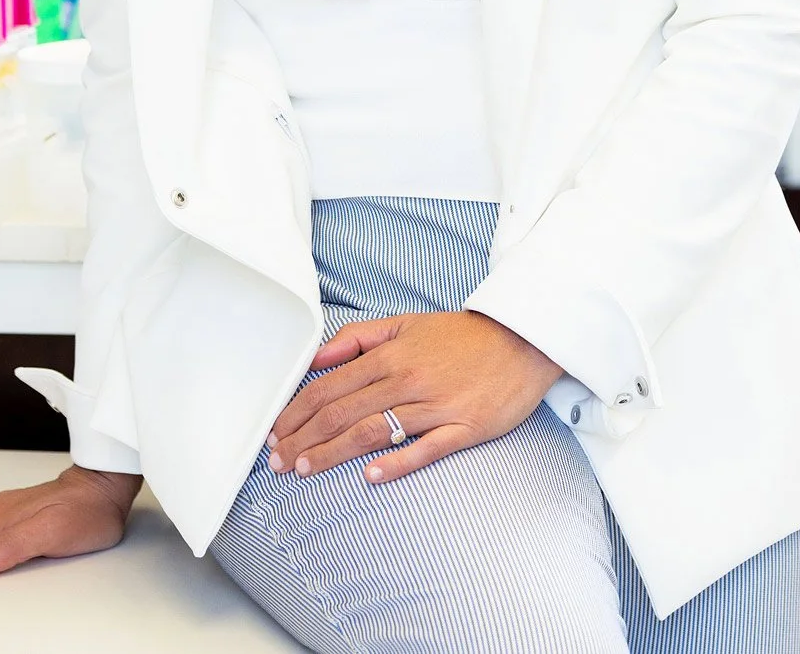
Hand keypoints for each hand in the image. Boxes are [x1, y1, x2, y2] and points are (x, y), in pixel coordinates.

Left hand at [268, 310, 561, 486]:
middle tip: (276, 462)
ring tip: (304, 471)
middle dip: (303, 439)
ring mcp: (437, 405)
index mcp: (391, 355)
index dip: (296, 413)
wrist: (523, 339)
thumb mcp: (407, 323)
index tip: (275, 434)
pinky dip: (397, 463)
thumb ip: (359, 338)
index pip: (329, 387)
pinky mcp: (465, 427)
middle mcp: (407, 379)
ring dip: (333, 453)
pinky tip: (370, 476)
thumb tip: (317, 359)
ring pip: (373, 431)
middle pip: (342, 412)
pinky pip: (426, 449)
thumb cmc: (463, 336)